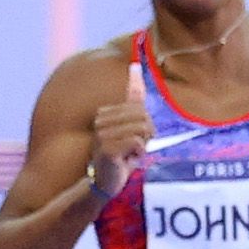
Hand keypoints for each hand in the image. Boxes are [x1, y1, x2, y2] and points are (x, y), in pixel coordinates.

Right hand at [88, 65, 152, 202]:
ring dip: (143, 145)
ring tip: (130, 154)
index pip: (138, 105)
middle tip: (135, 149)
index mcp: (106, 113)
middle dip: (147, 135)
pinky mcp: (106, 148)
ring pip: (142, 129)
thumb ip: (133, 100)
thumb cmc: (121, 155)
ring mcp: (101, 134)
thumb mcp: (130, 125)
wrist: (105, 182)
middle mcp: (101, 120)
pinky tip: (128, 161)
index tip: (134, 122)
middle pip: (143, 116)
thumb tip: (135, 66)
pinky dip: (139, 153)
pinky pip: (137, 142)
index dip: (145, 125)